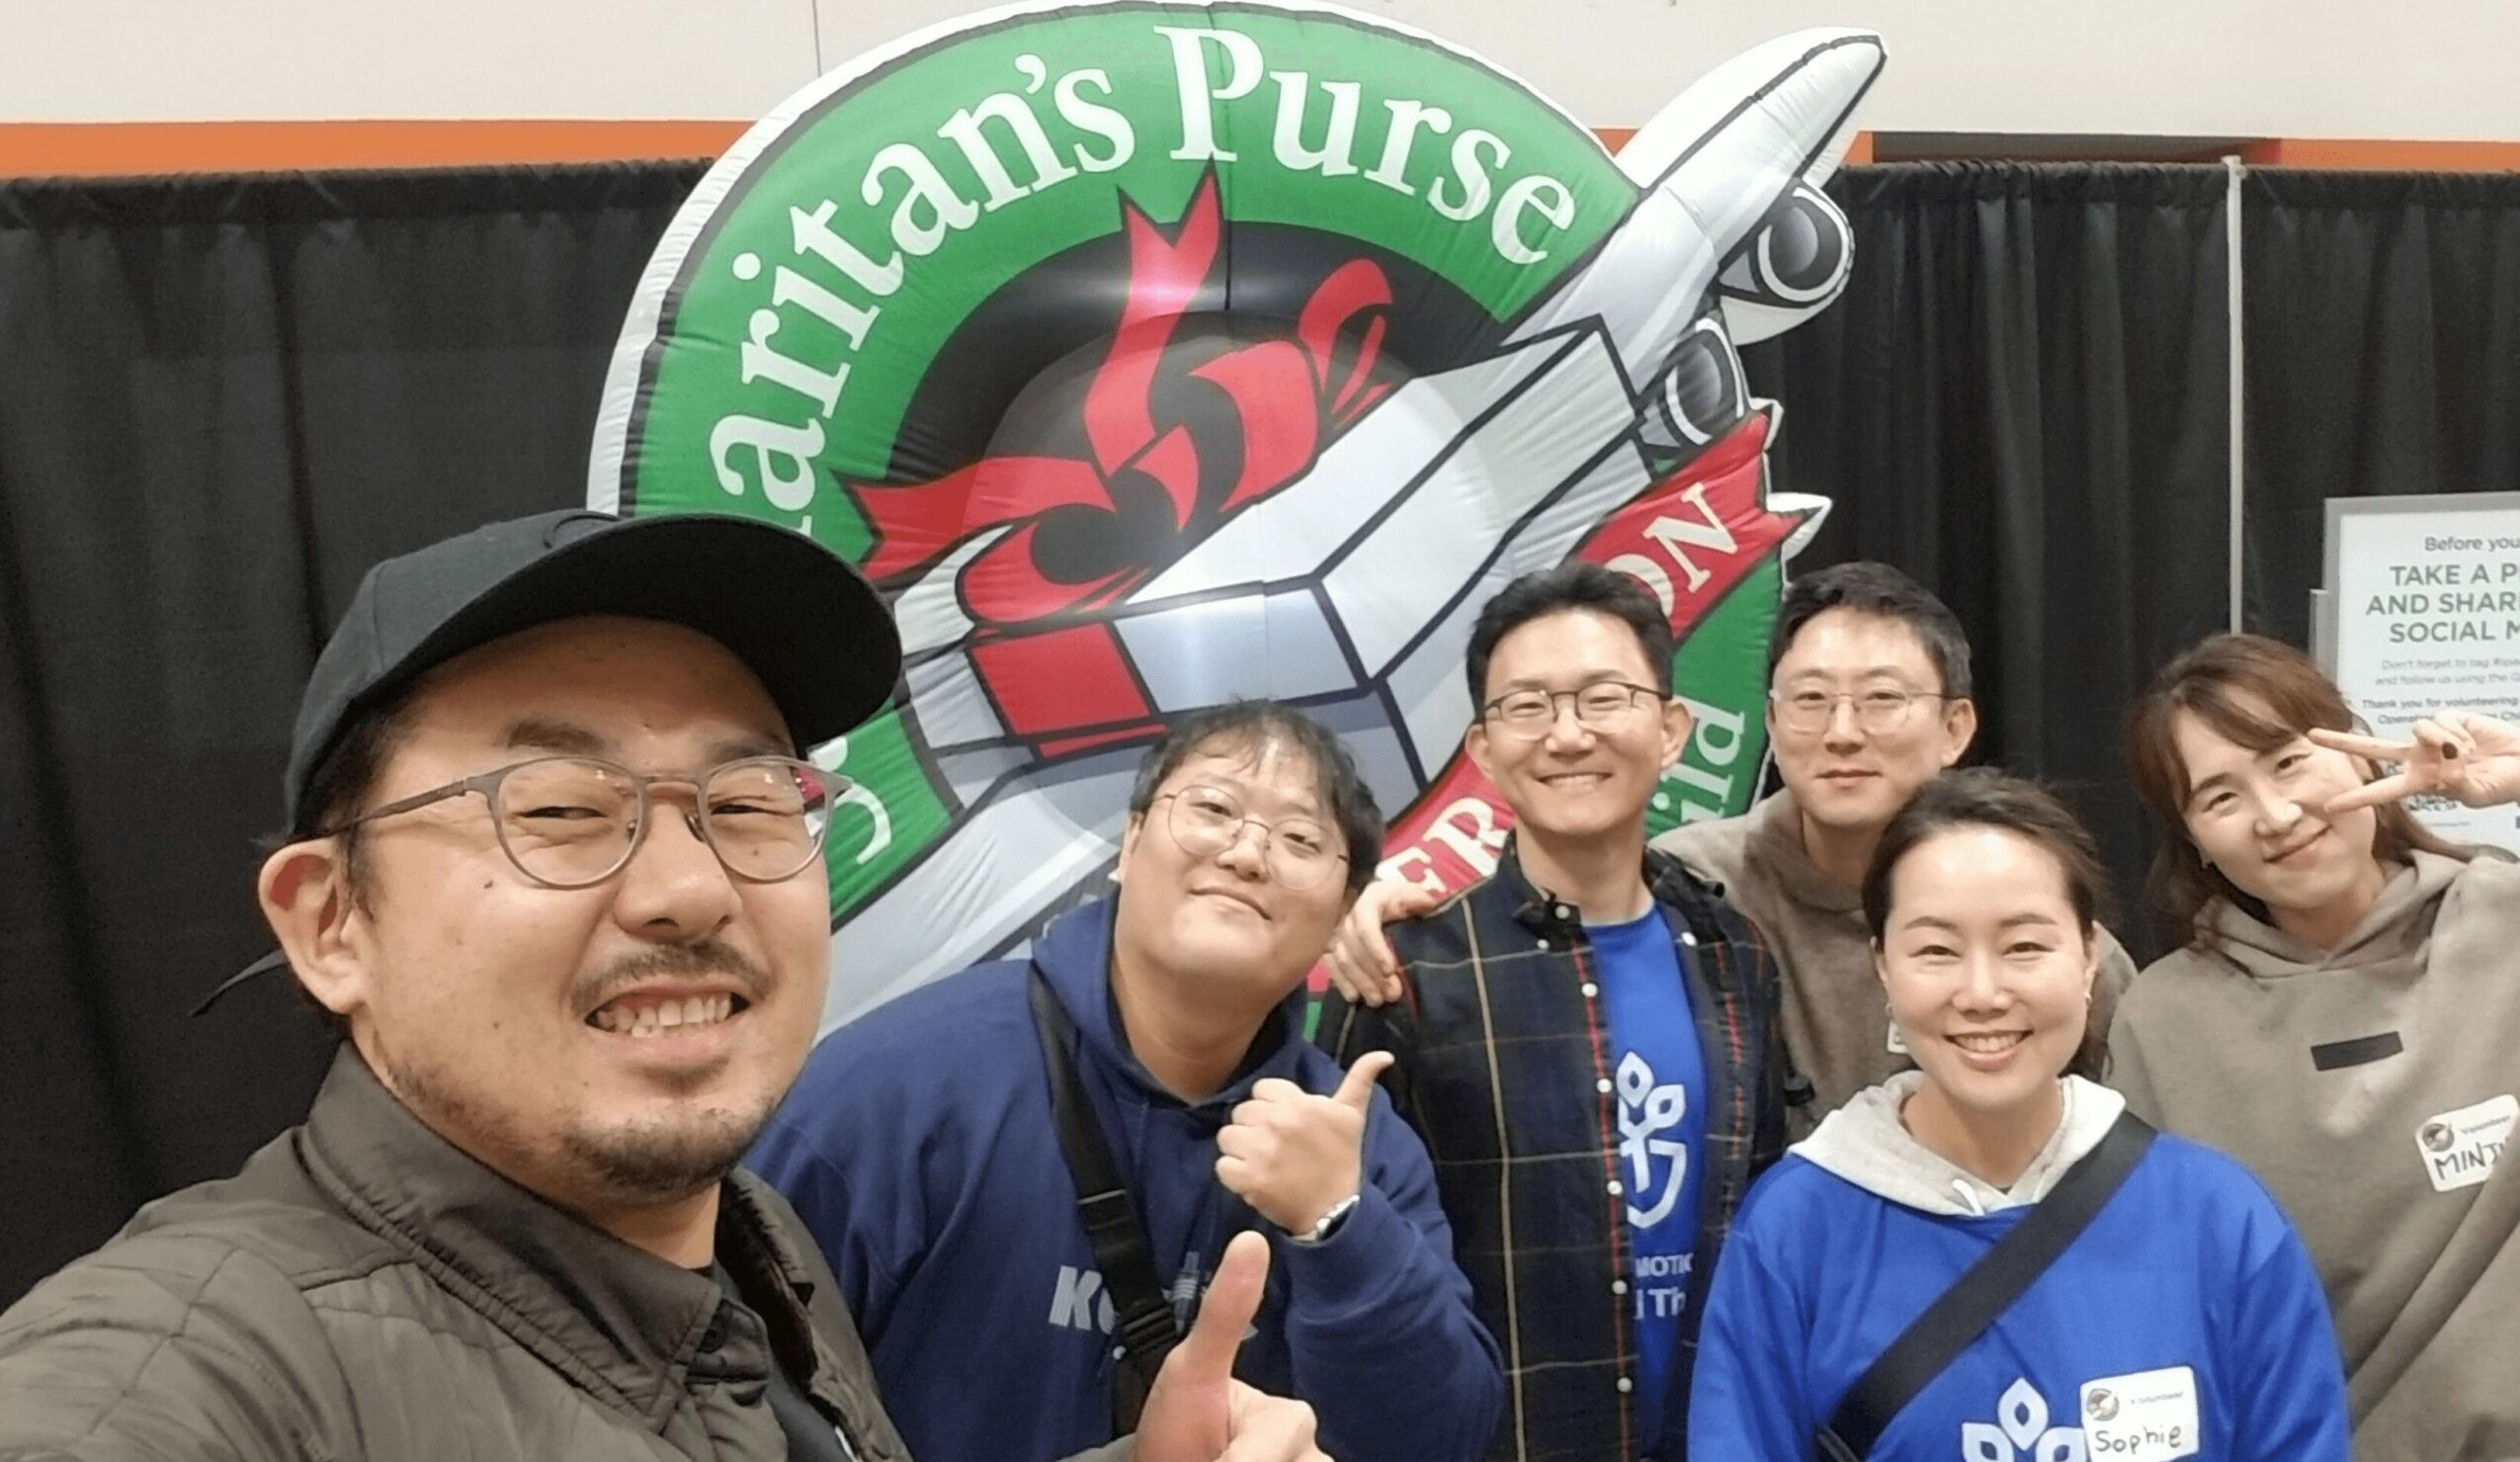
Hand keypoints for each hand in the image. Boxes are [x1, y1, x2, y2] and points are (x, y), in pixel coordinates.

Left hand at [1134, 1232, 1333, 1461]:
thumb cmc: (1175, 1429)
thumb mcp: (1192, 1370)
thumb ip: (1224, 1313)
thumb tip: (1252, 1237)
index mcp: (1290, 1419)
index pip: (1285, 1437)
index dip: (1240, 1456)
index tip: (1207, 1456)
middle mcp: (1311, 1454)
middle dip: (1242, 1460)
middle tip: (1211, 1458)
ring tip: (1217, 1458)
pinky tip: (1227, 1459)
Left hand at [1215, 1053, 1395, 1233]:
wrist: (1336, 1210)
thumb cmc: (1342, 1159)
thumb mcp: (1353, 1116)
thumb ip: (1361, 1079)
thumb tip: (1385, 1054)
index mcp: (1299, 1103)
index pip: (1261, 1089)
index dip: (1271, 1107)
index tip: (1285, 1126)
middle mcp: (1278, 1122)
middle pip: (1242, 1112)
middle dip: (1254, 1128)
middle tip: (1275, 1148)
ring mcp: (1260, 1151)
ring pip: (1227, 1136)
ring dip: (1240, 1150)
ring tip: (1262, 1163)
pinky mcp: (1248, 1178)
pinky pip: (1222, 1166)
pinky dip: (1233, 1175)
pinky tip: (1253, 1179)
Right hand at [1322, 880, 1435, 1006]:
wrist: (1375, 900)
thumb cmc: (1397, 900)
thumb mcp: (1410, 894)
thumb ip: (1419, 899)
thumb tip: (1428, 904)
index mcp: (1368, 900)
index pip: (1366, 927)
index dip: (1376, 950)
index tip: (1390, 970)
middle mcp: (1346, 914)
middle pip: (1355, 948)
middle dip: (1373, 974)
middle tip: (1392, 995)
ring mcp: (1333, 931)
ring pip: (1343, 960)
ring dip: (1360, 982)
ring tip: (1378, 1001)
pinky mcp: (1327, 945)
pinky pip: (1330, 965)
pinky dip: (1342, 982)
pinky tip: (1354, 998)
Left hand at [2311, 711, 2519, 812]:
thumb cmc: (2500, 783)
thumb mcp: (2474, 794)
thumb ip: (2452, 783)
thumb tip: (2438, 763)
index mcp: (2419, 782)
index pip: (2381, 792)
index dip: (2356, 799)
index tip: (2329, 806)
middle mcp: (2418, 758)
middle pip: (2371, 749)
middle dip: (2342, 742)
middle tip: (2311, 735)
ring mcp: (2429, 738)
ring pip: (2418, 731)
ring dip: (2446, 743)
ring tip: (2466, 754)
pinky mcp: (2446, 718)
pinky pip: (2437, 721)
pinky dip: (2455, 733)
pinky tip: (2470, 741)